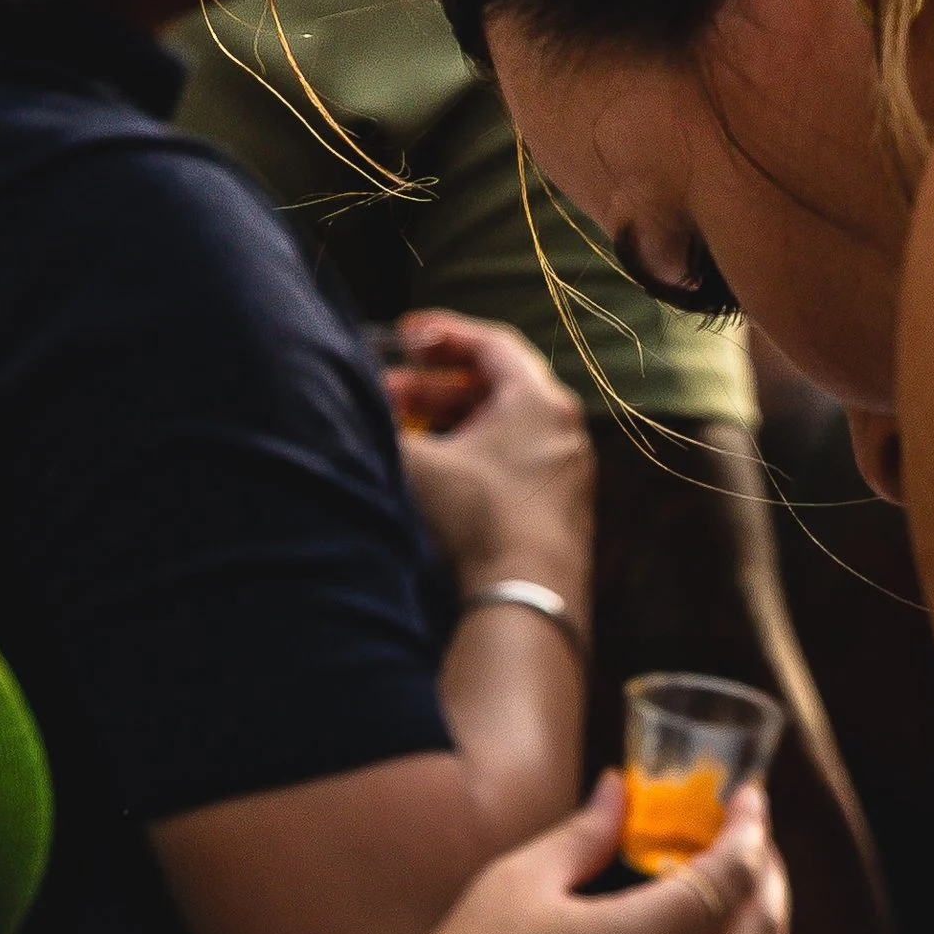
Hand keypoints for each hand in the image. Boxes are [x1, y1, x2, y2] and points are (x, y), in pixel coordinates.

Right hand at [387, 313, 594, 596]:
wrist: (526, 600)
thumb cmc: (478, 520)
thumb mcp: (418, 464)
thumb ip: (388, 427)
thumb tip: (364, 411)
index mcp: (538, 398)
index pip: (489, 343)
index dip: (441, 334)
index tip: (404, 336)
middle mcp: (563, 429)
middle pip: (495, 388)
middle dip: (436, 388)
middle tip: (390, 394)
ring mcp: (569, 473)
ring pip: (505, 430)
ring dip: (454, 427)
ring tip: (410, 439)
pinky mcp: (564, 512)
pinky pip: (516, 467)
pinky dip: (478, 460)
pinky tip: (443, 480)